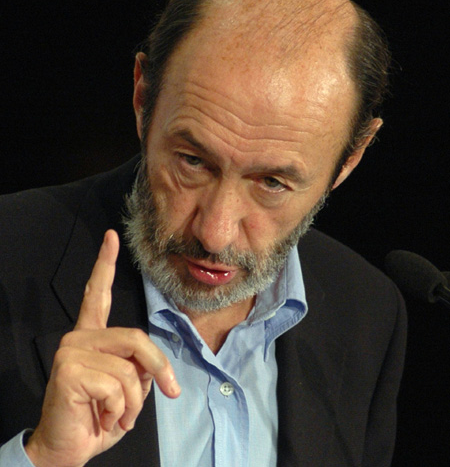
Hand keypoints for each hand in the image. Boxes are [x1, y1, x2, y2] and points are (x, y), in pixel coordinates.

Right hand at [25, 230, 179, 466]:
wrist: (68, 449)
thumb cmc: (100, 416)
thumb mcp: (130, 388)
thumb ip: (139, 366)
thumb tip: (151, 365)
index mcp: (93, 335)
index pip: (97, 293)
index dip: (104, 263)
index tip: (110, 236)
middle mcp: (79, 336)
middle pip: (136, 338)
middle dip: (159, 369)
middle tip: (169, 392)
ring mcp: (72, 351)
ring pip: (130, 369)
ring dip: (134, 402)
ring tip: (118, 415)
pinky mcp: (68, 370)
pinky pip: (117, 386)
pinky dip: (121, 411)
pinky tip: (104, 419)